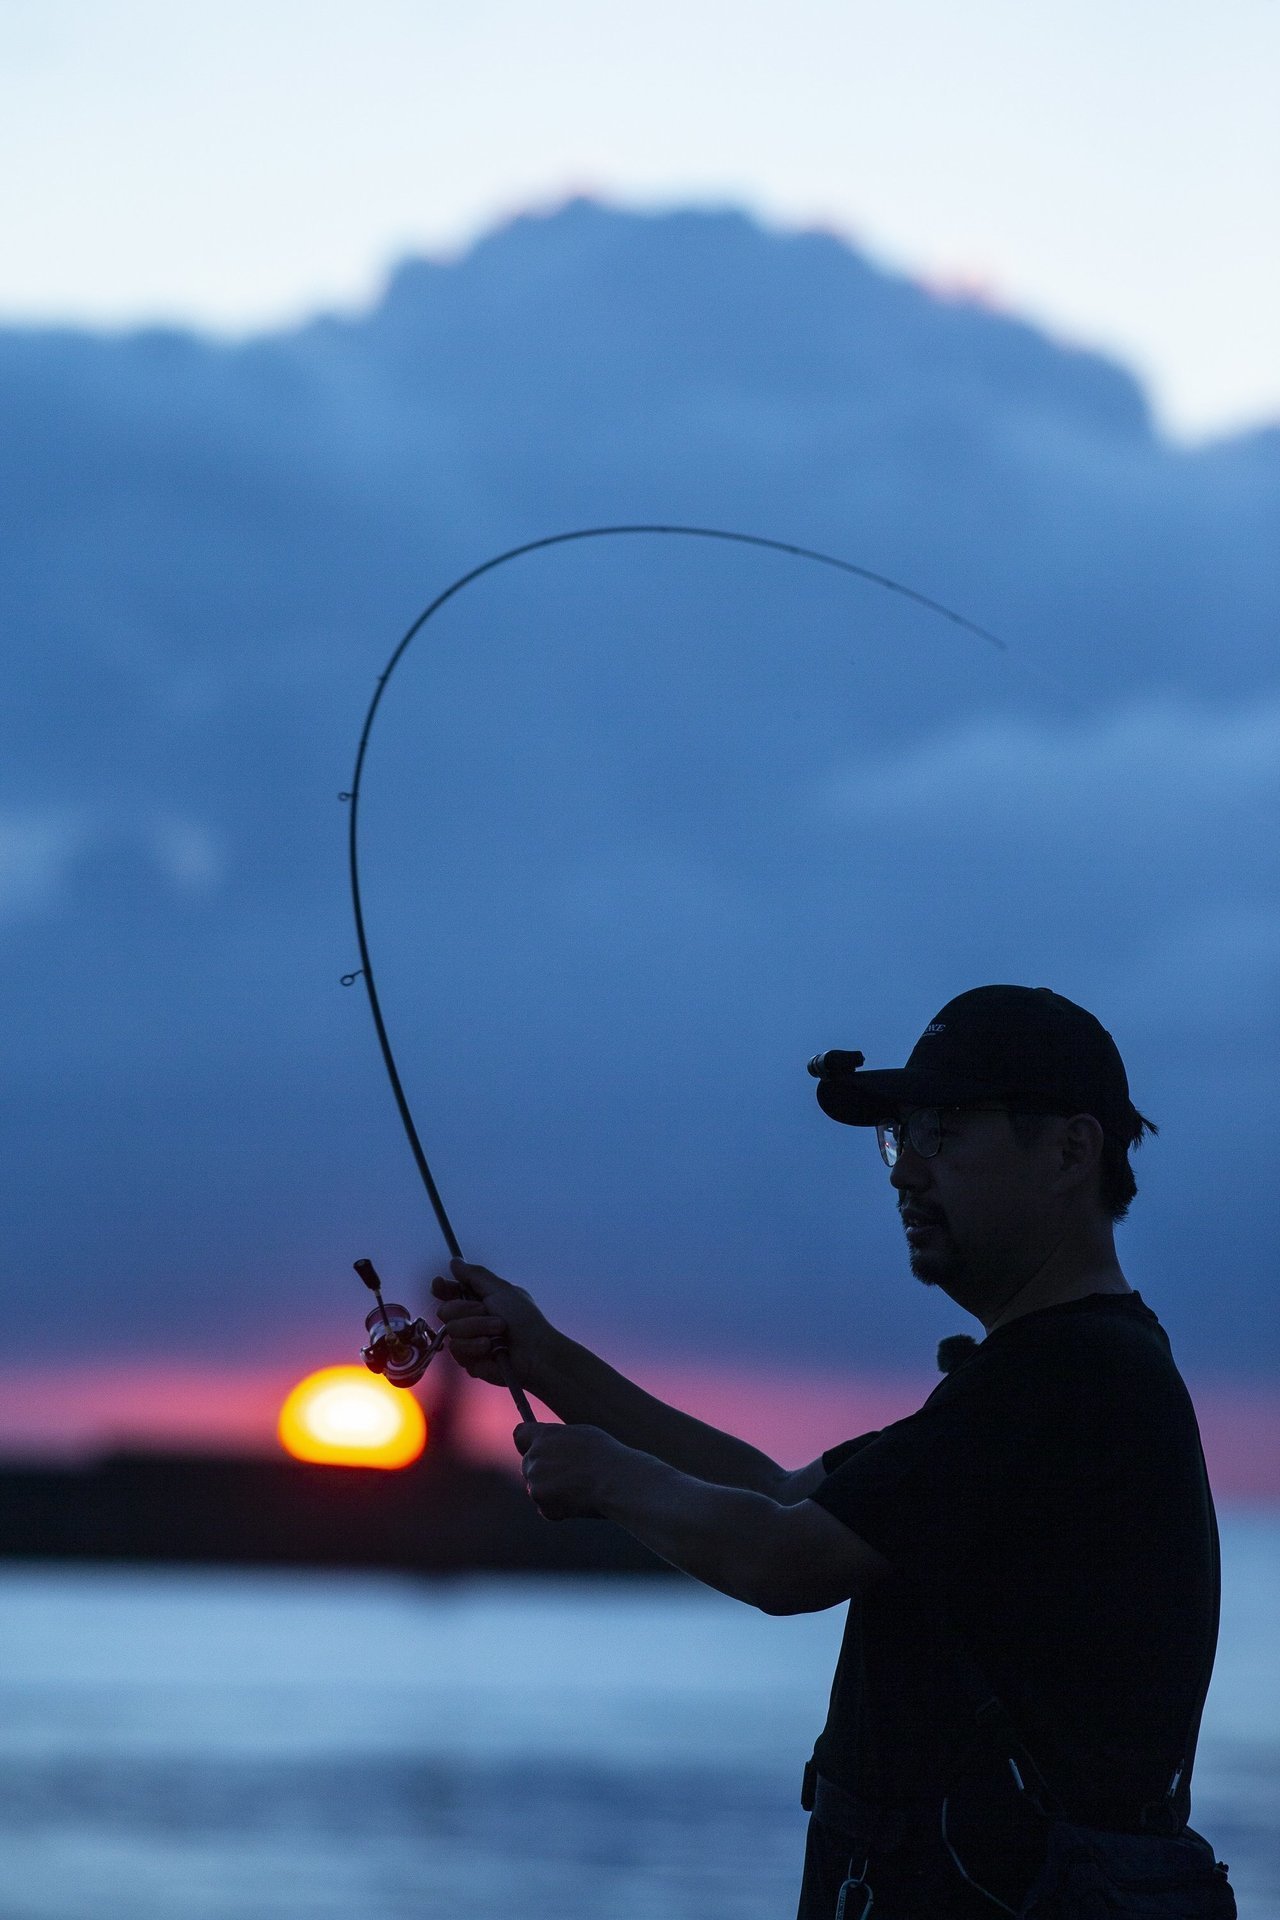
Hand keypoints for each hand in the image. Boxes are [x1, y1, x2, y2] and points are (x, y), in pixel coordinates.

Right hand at [430, 1258, 551, 1388]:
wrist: (534, 1352)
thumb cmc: (523, 1319)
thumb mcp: (501, 1290)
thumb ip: (475, 1276)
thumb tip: (455, 1261)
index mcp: (479, 1300)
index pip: (450, 1292)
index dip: (442, 1288)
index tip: (439, 1285)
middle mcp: (471, 1320)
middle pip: (445, 1311)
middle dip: (467, 1310)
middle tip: (488, 1311)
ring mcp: (469, 1341)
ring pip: (452, 1331)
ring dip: (477, 1329)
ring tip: (497, 1333)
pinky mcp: (469, 1361)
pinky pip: (458, 1351)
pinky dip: (476, 1347)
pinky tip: (491, 1349)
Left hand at [513, 1421, 624, 1520]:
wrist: (617, 1482)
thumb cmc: (606, 1456)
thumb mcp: (582, 1435)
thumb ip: (558, 1439)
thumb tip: (549, 1444)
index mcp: (545, 1436)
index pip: (520, 1435)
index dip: (527, 1442)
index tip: (535, 1448)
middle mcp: (535, 1457)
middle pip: (528, 1463)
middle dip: (542, 1469)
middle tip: (567, 1475)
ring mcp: (535, 1482)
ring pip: (536, 1486)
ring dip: (550, 1490)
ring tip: (578, 1488)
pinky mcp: (542, 1504)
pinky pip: (545, 1507)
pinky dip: (558, 1508)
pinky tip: (578, 1502)